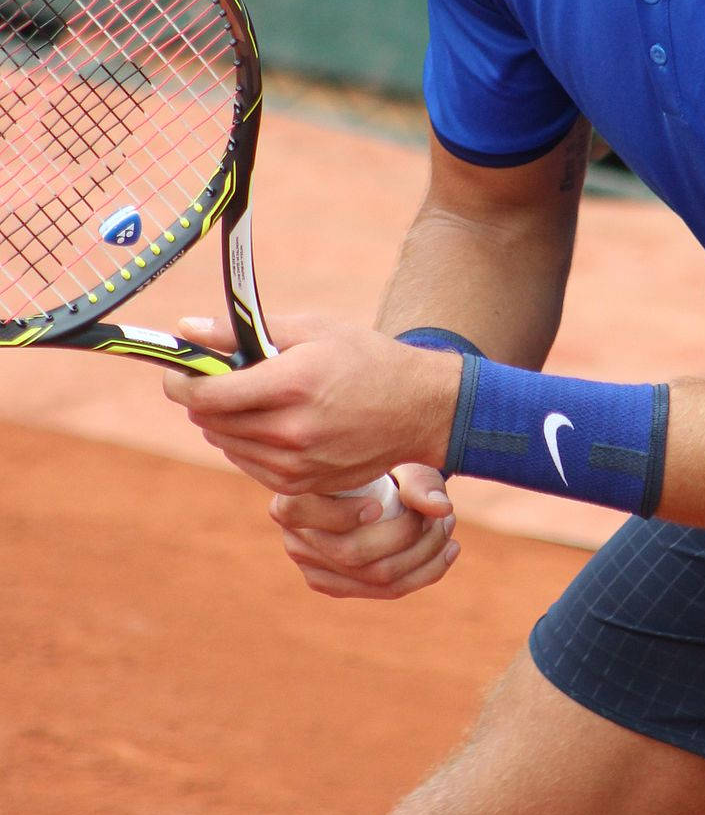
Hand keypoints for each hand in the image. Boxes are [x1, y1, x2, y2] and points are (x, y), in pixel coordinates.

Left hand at [162, 312, 460, 494]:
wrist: (417, 409)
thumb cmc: (364, 359)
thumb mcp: (310, 330)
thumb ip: (242, 332)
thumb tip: (185, 330)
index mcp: (292, 384)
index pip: (207, 394)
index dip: (181, 381)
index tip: (177, 370)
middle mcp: (291, 431)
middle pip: (210, 421)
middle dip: (202, 397)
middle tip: (220, 376)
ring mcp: (296, 464)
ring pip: (225, 444)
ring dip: (223, 420)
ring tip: (252, 398)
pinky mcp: (301, 485)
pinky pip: (249, 464)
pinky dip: (247, 443)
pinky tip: (270, 422)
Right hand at [269, 464, 460, 600]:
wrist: (376, 483)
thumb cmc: (380, 465)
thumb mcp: (399, 462)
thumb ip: (418, 481)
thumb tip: (441, 508)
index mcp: (290, 502)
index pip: (301, 512)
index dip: (341, 514)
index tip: (379, 505)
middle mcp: (295, 540)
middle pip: (351, 552)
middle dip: (406, 534)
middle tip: (441, 511)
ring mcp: (314, 569)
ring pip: (376, 576)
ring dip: (423, 554)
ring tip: (447, 526)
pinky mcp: (339, 586)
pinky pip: (385, 591)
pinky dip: (424, 573)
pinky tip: (448, 552)